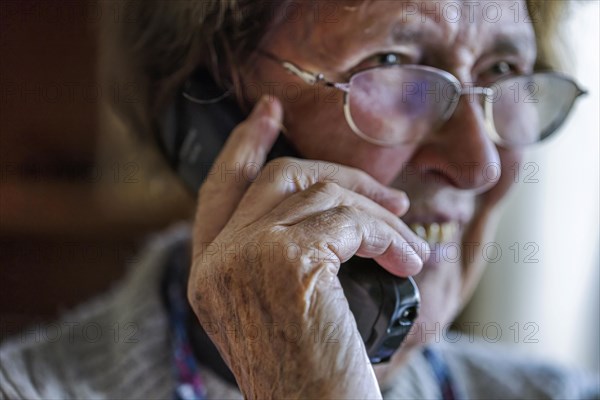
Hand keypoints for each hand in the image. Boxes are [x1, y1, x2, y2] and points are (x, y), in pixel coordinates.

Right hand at [188, 96, 428, 397]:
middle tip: (388, 193)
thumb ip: (279, 258)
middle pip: (277, 178)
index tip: (268, 112)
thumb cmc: (309, 375)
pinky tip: (408, 259)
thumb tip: (330, 213)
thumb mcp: (277, 311)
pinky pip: (351, 222)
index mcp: (208, 273)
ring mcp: (247, 256)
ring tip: (409, 243)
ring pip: (321, 195)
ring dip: (378, 215)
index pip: (220, 189)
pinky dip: (388, 236)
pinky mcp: (289, 262)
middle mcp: (217, 260)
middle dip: (339, 175)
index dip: (244, 145)